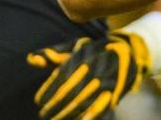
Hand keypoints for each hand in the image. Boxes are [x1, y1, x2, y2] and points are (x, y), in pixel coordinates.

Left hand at [27, 32, 148, 119]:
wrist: (130, 51)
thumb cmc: (95, 51)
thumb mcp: (75, 48)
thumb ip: (53, 55)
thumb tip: (30, 59)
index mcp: (82, 57)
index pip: (61, 77)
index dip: (48, 90)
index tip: (38, 101)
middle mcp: (93, 68)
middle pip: (70, 92)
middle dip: (54, 106)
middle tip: (44, 115)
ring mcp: (105, 80)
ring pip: (83, 101)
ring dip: (67, 114)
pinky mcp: (115, 91)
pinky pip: (100, 107)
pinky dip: (89, 116)